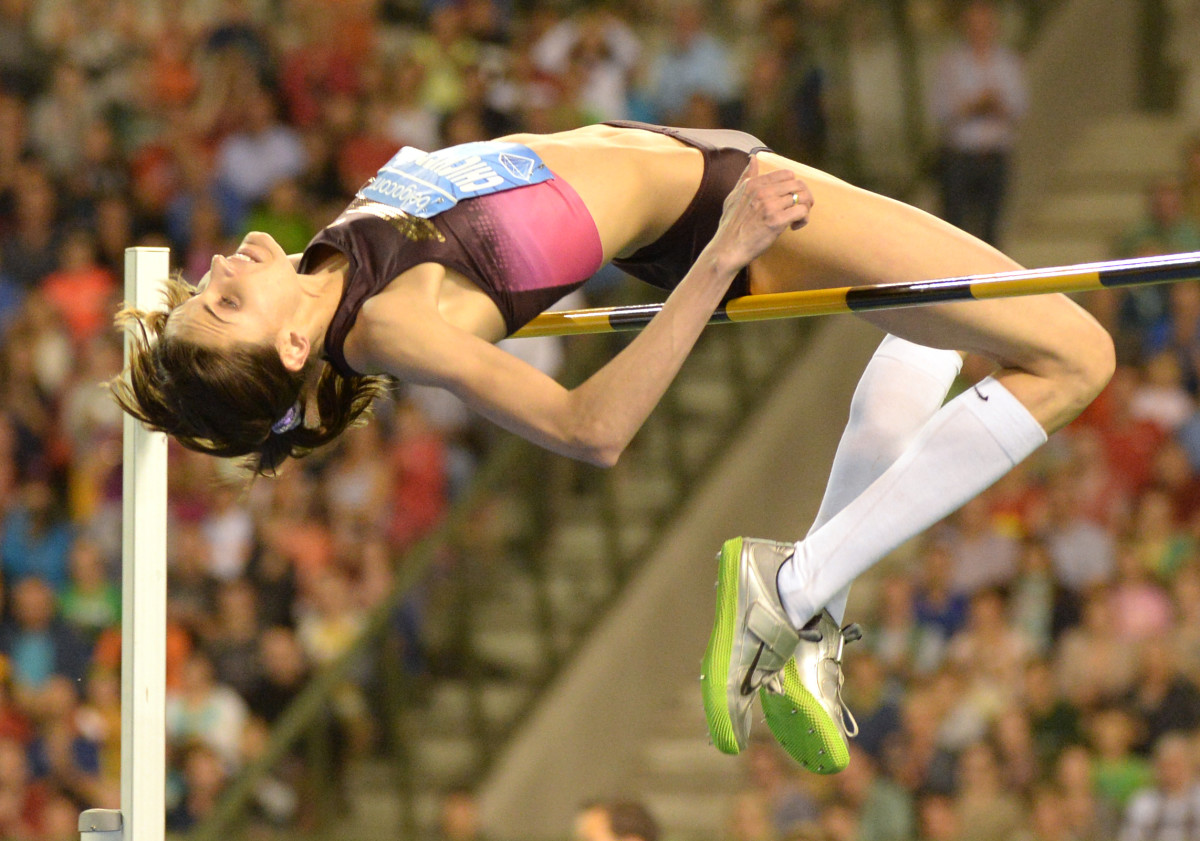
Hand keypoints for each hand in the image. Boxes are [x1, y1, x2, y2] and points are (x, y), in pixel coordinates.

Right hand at [708, 155, 811, 275]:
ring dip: (805, 209)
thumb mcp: (733, 196)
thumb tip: (753, 158)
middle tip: (800, 209)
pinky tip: (794, 227)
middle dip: (804, 196)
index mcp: (753, 183)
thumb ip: (745, 177)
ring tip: (797, 220)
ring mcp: (769, 206)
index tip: (789, 198)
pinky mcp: (776, 221)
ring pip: (803, 197)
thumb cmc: (730, 226)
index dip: (793, 185)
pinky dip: (803, 219)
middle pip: (798, 184)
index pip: (786, 174)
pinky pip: (802, 211)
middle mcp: (762, 191)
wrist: (727, 249)